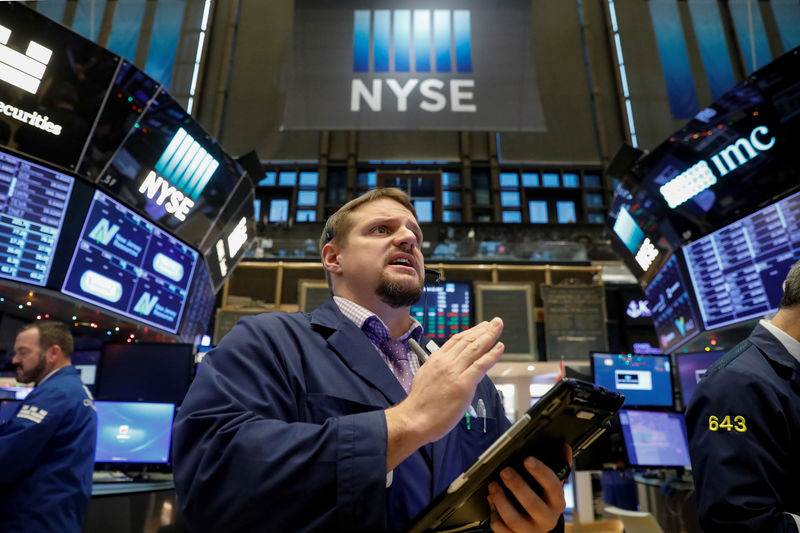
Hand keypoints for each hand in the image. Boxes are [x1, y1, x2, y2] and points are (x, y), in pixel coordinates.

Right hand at [385, 318, 503, 468]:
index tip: (481, 327)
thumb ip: (439, 370)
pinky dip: (492, 354)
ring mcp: (455, 372)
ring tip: (498, 328)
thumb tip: (450, 370)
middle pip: (468, 340)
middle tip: (495, 322)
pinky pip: (481, 365)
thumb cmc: (419, 405)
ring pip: (475, 348)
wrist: (414, 419)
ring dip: (490, 336)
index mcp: (435, 359)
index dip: (471, 332)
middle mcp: (446, 362)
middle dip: (484, 329)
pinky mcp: (463, 384)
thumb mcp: (425, 377)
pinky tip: (499, 347)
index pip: (456, 340)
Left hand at [487, 445, 572, 532]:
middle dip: (517, 485)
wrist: (539, 529)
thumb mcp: (552, 486)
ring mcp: (531, 530)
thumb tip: (564, 446)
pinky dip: (494, 515)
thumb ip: (559, 466)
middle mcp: (546, 518)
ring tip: (493, 486)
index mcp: (557, 502)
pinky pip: (502, 529)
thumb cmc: (544, 502)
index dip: (540, 472)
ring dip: (501, 500)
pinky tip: (492, 502)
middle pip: (532, 504)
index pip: (553, 486)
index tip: (528, 459)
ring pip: (514, 519)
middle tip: (505, 471)